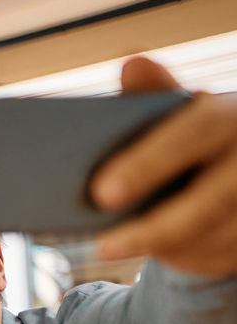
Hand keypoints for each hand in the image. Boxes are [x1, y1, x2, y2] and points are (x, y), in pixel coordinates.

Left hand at [91, 56, 236, 276]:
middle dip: (153, 228)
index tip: (101, 194)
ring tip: (114, 248)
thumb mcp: (181, 113)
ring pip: (218, 237)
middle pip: (211, 200)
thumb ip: (155, 96)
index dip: (148, 163)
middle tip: (102, 245)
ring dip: (166, 248)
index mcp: (232, 115)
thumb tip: (132, 64)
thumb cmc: (197, 137)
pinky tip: (157, 253)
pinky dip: (190, 259)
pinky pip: (226, 257)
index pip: (197, 132)